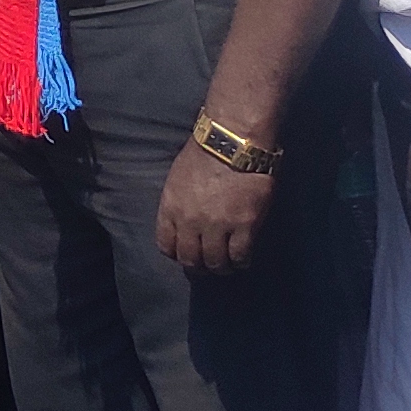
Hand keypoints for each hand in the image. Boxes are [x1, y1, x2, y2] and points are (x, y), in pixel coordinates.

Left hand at [154, 141, 275, 273]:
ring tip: (227, 265)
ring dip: (221, 268)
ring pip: (216, 262)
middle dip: (198, 267)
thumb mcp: (176, 179)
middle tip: (208, 266)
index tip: (186, 254)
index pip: (166, 245)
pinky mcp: (244, 226)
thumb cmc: (203, 153)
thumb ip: (177, 204)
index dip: (177, 254)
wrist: (232, 142)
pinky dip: (241, 262)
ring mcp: (217, 226)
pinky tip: (243, 259)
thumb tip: (184, 222)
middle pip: (190, 259)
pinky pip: (240, 256)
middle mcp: (190, 222)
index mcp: (170, 208)